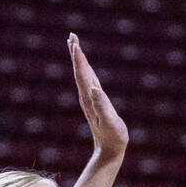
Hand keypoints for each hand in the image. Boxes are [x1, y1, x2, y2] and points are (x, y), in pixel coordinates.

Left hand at [68, 33, 127, 156]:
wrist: (109, 151)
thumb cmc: (113, 137)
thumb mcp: (110, 122)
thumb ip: (101, 105)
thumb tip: (93, 88)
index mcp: (90, 98)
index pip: (82, 74)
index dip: (79, 58)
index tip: (74, 43)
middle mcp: (87, 96)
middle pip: (79, 70)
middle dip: (76, 53)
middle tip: (72, 35)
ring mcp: (90, 99)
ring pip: (82, 75)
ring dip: (79, 59)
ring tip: (75, 45)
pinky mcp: (94, 102)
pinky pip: (88, 81)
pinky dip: (85, 70)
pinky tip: (86, 67)